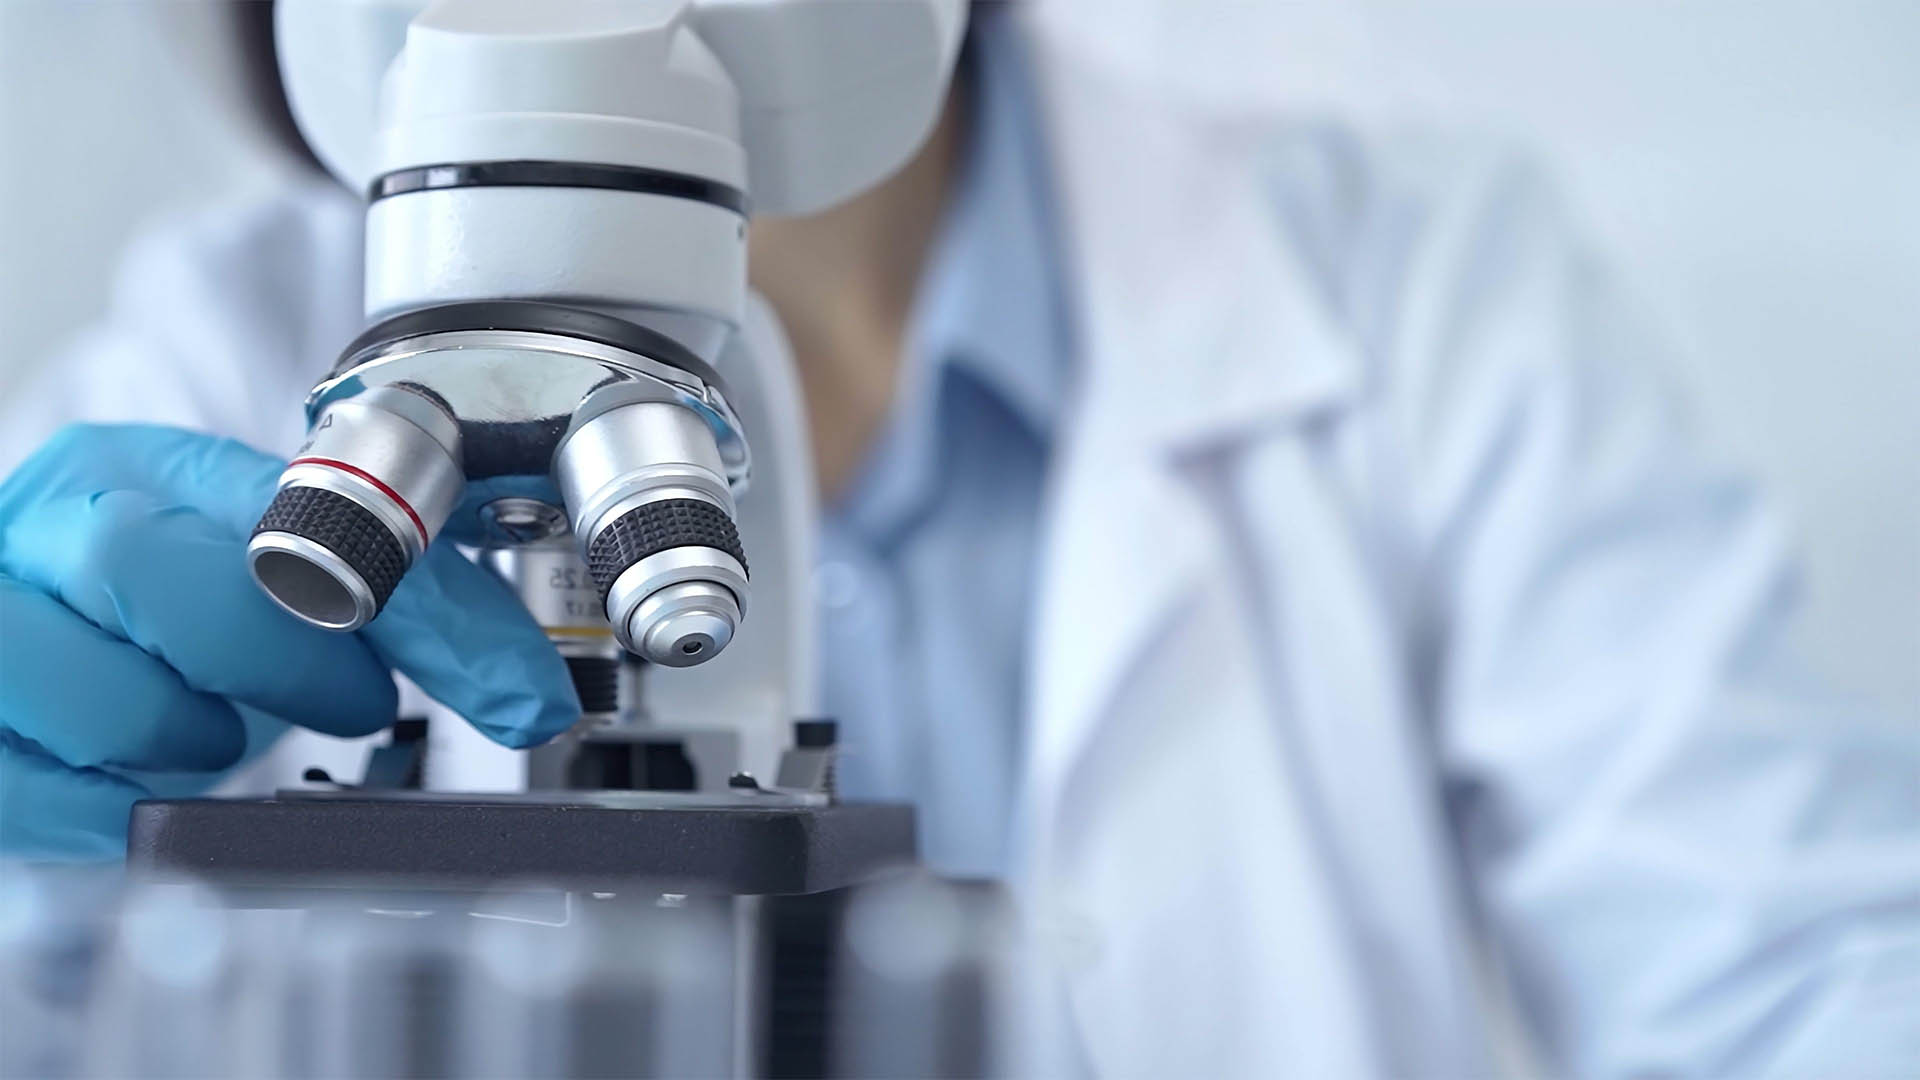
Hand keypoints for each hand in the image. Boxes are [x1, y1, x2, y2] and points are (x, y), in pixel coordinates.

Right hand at [0, 423, 578, 859]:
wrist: (29, 645)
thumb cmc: (159, 623)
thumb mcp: (282, 590)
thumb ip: (410, 620)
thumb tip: (530, 697)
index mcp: (143, 469)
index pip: (298, 510)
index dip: (412, 604)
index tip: (505, 684)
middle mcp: (48, 526)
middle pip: (146, 568)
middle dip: (273, 659)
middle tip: (340, 701)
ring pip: (99, 691)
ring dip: (185, 738)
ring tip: (207, 735)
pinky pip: (34, 790)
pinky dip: (110, 810)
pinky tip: (134, 786)